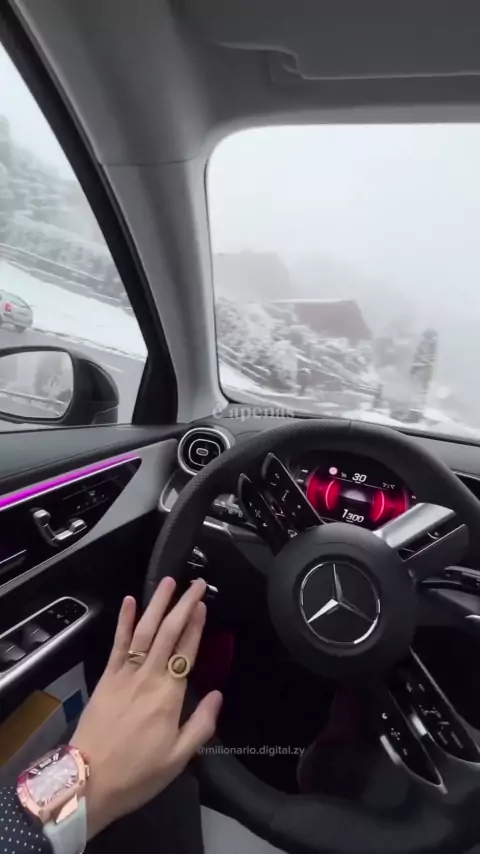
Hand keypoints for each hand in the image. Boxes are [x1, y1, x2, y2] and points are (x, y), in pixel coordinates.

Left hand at [72, 578, 222, 838]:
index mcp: (170, 696)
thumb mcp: (178, 758)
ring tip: (169, 583)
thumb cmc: (137, 774)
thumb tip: (218, 695)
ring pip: (144, 631)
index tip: (204, 604)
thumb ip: (202, 724)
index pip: (187, 651)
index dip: (197, 626)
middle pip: (168, 633)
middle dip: (183, 605)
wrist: (88, 782)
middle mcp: (148, 677)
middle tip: (195, 584)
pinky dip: (124, 621)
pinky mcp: (106, 678)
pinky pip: (118, 644)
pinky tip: (129, 601)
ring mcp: (125, 674)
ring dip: (157, 604)